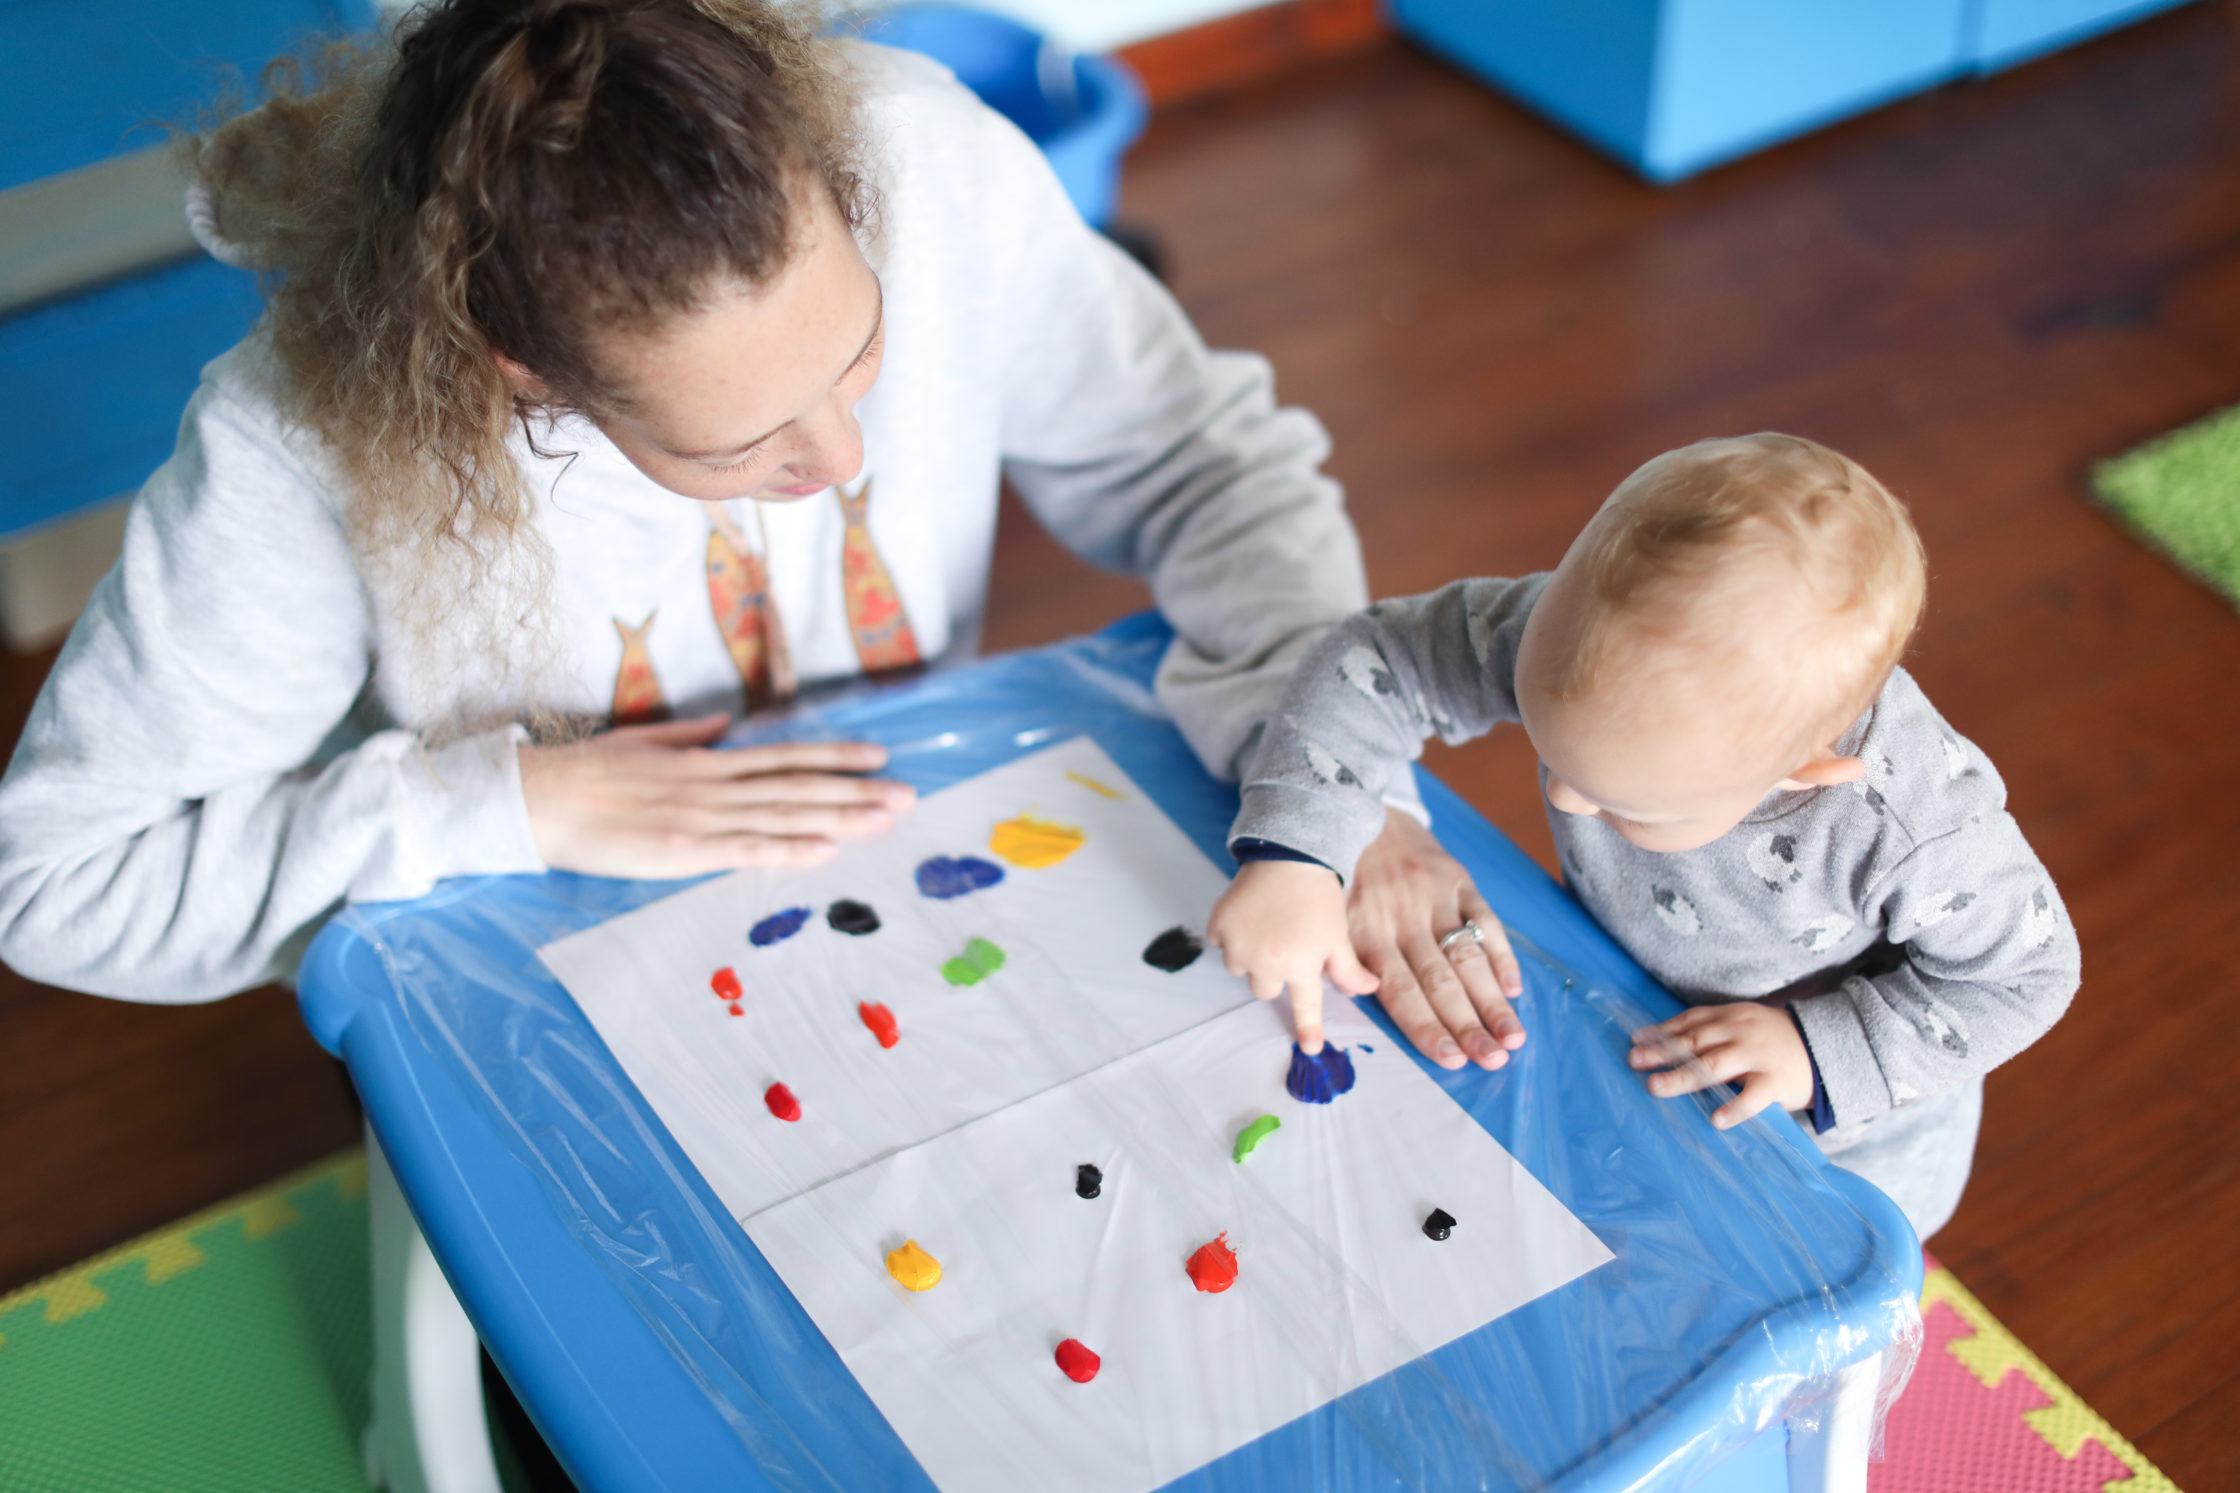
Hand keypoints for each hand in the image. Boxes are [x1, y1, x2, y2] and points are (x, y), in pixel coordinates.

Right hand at [518, 714, 914, 877]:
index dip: (834, 756)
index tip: (877, 756)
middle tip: (908, 794)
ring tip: (885, 819)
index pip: (784, 757)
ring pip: (784, 815)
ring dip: (839, 817)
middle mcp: (713, 784)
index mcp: (705, 761)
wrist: (537, 798)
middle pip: (798, 786)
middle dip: (856, 791)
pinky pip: (746, 850)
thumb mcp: (640, 741)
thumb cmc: (582, 773)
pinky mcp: (683, 850)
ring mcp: (701, 817)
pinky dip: (789, 849)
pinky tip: (826, 850)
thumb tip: (722, 726)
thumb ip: (687, 736)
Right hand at [1207, 859, 1377, 1052]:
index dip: (1308, 1028)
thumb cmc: (1319, 895)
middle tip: (1285, 943)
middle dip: (1274, 973)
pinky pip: (1220, 942)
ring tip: (1267, 926)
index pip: (1306, 1005)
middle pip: (1265, 989)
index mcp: (1301, 963)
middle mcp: (1267, 960)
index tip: (1310, 1048)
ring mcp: (1239, 944)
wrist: (1288, 853)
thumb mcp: (1338, 933)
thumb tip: (1369, 991)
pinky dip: (1231, 933)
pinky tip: (1249, 914)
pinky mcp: (1219, 925)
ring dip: (1250, 955)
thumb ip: (1348, 968)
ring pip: (1240, 968)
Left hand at [1347, 809, 1524, 1070]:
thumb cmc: (1332, 871)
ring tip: (1512, 1037)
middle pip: (1441, 982)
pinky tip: (1513, 987)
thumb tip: (1363, 998)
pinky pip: (1484, 917)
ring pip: (1467, 956)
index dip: (1427, 1028)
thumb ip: (1342, 959)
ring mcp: (1433, 896)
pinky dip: (1501, 952)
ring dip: (1492, 1000)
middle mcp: (1403, 919)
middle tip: (1494, 1060)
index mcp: (1367, 934)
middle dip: (1469, 1026)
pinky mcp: (1455, 875)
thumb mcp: (1323, 915)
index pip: (1402, 993)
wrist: (1347, 804)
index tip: (1452, 1060)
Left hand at [1628, 1002, 1813, 1128]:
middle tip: (1635, 1061)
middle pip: (1695, 1042)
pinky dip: (1734, 1108)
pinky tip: (1715, 1120)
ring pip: (1715, 1066)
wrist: (1826, 1048)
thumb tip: (1662, 1044)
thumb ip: (1712, 1032)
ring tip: (1656, 1087)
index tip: (1635, 1040)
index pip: (1690, 1022)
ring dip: (1683, 1076)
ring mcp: (1758, 1057)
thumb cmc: (1773, 1041)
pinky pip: (1753, 1097)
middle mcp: (1741, 1032)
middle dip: (1662, 1052)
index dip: (1662, 1031)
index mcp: (1731, 1016)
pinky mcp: (1776, 1082)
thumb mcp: (1743, 1026)